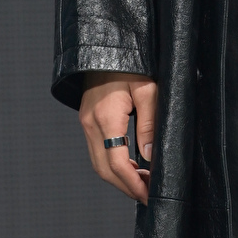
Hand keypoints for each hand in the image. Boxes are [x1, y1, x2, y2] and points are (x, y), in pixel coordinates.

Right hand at [79, 72, 156, 203]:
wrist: (107, 42)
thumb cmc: (131, 61)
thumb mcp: (148, 89)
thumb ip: (150, 123)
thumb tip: (151, 156)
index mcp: (106, 118)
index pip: (116, 163)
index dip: (132, 184)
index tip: (148, 194)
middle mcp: (91, 123)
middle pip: (104, 169)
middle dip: (125, 186)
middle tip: (147, 194)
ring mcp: (86, 121)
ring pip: (98, 162)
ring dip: (118, 177)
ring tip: (142, 182)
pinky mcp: (88, 117)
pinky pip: (97, 149)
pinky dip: (112, 162)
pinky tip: (130, 163)